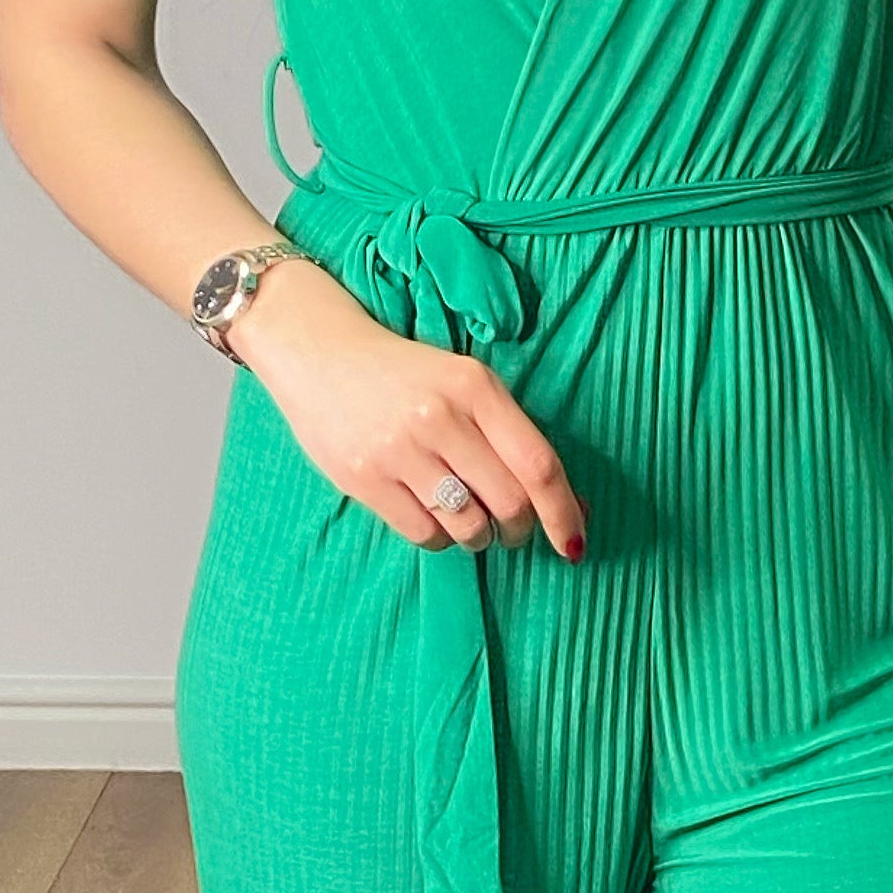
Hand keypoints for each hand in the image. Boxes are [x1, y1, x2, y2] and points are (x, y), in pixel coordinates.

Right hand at [231, 260, 587, 557]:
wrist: (318, 350)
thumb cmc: (404, 374)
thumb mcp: (463, 383)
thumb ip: (511, 435)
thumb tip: (565, 506)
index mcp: (475, 386)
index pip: (538, 465)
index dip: (563, 513)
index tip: (574, 542)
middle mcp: (439, 416)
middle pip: (508, 503)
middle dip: (520, 529)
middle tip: (512, 529)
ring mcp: (397, 449)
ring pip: (468, 527)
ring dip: (479, 537)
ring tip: (469, 518)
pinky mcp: (363, 478)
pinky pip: (425, 535)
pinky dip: (439, 538)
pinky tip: (431, 513)